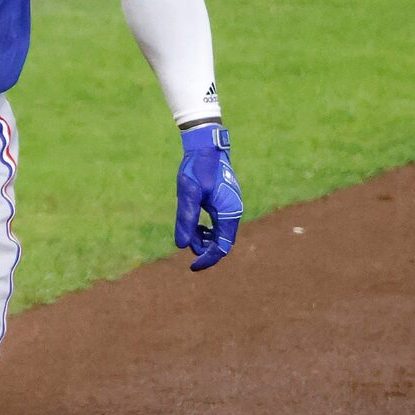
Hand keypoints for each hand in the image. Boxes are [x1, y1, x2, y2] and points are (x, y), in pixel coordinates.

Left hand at [175, 124, 242, 271]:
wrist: (206, 147)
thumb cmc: (197, 167)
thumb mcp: (188, 193)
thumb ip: (186, 218)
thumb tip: (181, 245)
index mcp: (229, 212)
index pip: (222, 247)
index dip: (208, 259)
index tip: (192, 267)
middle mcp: (233, 212)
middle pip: (221, 242)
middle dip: (203, 247)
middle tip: (185, 238)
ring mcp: (230, 207)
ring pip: (219, 234)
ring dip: (204, 238)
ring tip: (189, 229)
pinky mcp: (224, 202)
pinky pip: (217, 224)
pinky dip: (206, 229)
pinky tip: (194, 223)